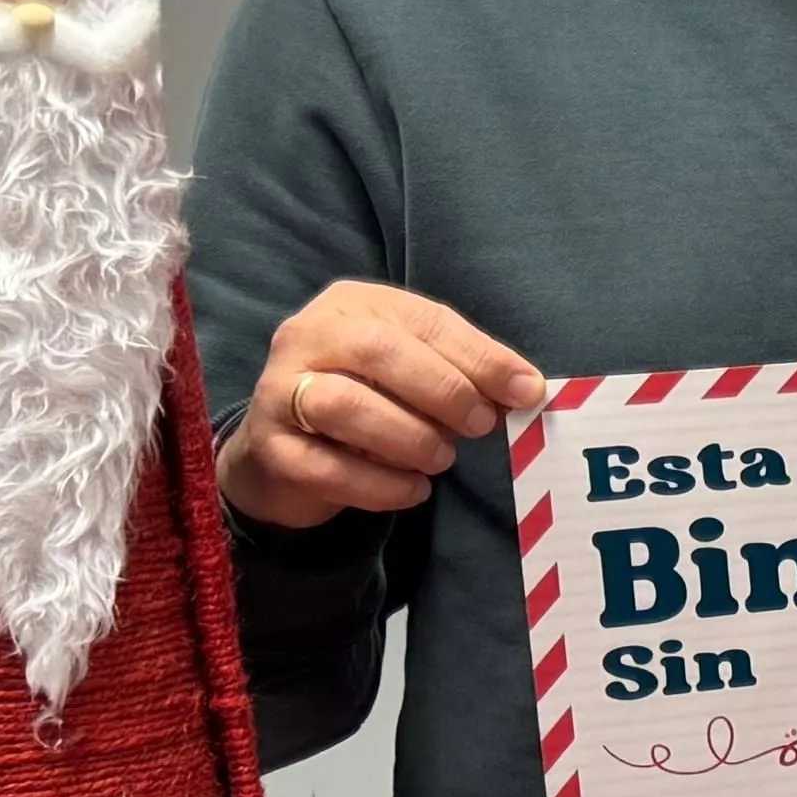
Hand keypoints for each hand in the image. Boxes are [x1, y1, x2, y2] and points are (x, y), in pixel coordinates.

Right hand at [220, 282, 544, 525]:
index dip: (479, 356)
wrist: (286, 454)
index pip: (423, 320)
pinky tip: (413, 490)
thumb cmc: (368, 400)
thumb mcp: (415, 373)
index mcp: (352, 306)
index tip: (525, 391)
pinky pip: (328, 467)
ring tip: (442, 458)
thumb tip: (526, 388)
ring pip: (344, 405)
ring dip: (409, 437)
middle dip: (443, 390)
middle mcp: (306, 337)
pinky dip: (382, 484)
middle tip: (481, 425)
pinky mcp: (270, 449)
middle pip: (377, 350)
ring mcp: (279, 392)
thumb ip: (464, 372)